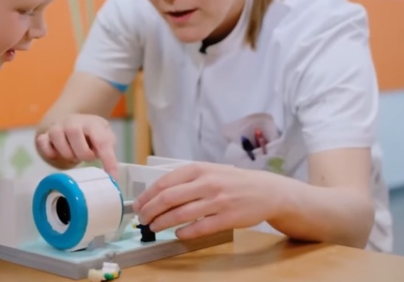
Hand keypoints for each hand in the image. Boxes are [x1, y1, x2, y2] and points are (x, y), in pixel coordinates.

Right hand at [35, 114, 118, 177]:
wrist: (75, 124)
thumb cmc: (92, 136)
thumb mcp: (105, 139)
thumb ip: (109, 153)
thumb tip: (112, 177)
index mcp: (92, 123)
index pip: (102, 141)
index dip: (108, 161)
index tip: (113, 177)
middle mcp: (73, 121)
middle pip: (75, 135)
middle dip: (83, 153)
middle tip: (87, 156)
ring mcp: (57, 127)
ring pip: (58, 140)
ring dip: (68, 154)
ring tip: (74, 154)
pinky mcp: (45, 135)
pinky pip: (43, 143)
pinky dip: (50, 152)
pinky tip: (58, 153)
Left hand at [132, 163, 286, 239]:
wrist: (266, 190)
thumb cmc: (232, 181)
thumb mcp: (209, 171)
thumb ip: (185, 179)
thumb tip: (157, 193)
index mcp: (198, 169)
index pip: (164, 182)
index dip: (147, 196)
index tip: (137, 205)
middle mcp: (207, 183)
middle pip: (169, 198)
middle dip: (150, 210)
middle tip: (142, 219)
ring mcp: (218, 200)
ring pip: (181, 214)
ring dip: (163, 223)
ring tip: (153, 227)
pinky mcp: (228, 218)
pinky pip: (200, 227)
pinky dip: (185, 232)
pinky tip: (177, 233)